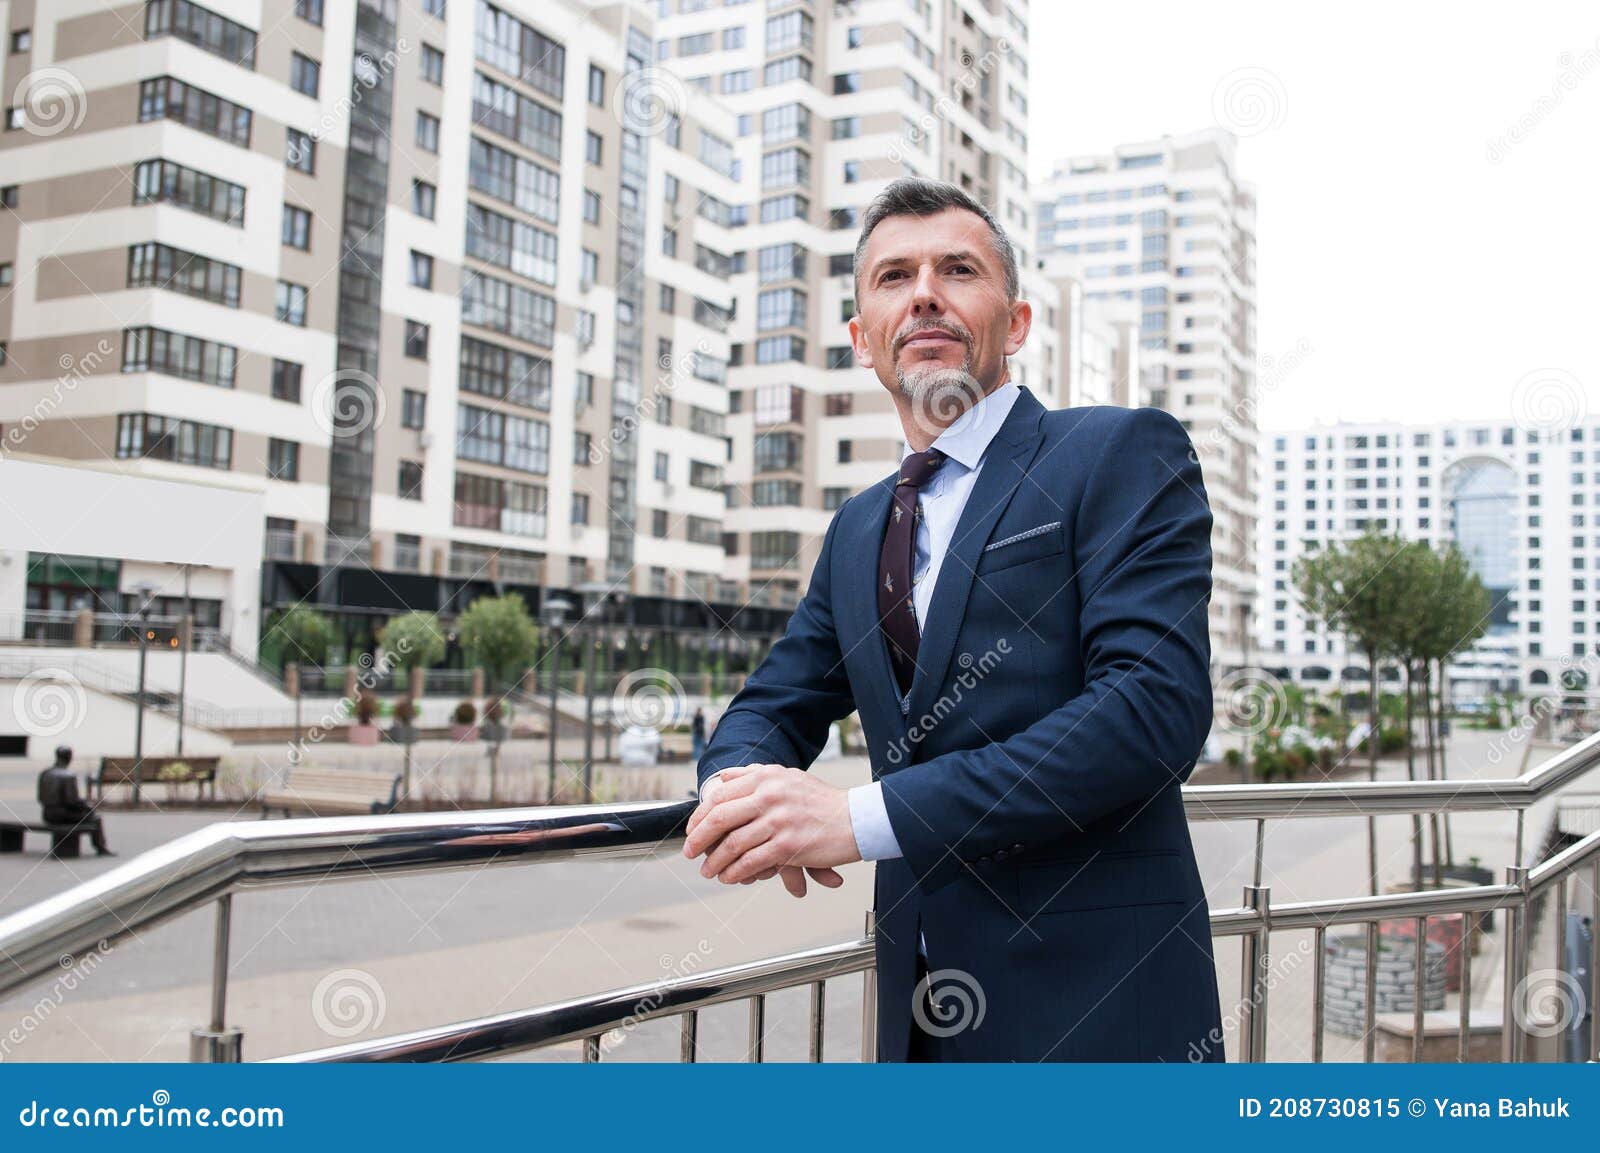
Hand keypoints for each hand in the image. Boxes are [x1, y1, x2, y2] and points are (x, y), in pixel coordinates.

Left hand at [683, 764, 860, 887]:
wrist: (856, 818)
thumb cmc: (822, 801)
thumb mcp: (787, 777)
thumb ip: (754, 775)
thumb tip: (723, 779)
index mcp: (766, 777)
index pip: (720, 795)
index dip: (700, 815)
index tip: (692, 830)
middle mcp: (769, 795)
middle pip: (720, 817)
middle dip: (699, 839)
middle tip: (690, 852)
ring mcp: (778, 821)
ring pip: (733, 844)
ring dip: (715, 862)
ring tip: (708, 871)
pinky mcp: (788, 846)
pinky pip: (751, 862)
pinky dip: (735, 872)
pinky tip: (729, 877)